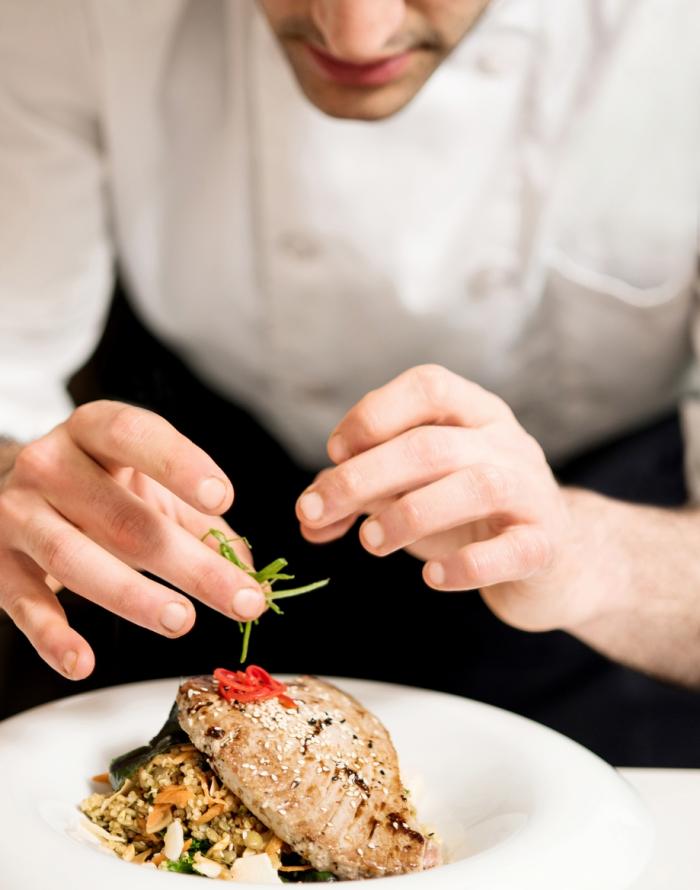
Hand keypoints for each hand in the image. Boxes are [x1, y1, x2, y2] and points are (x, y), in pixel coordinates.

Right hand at [0, 401, 265, 679]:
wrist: (10, 490)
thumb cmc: (98, 485)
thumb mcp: (147, 484)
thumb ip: (201, 520)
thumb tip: (252, 570)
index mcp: (94, 430)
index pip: (135, 434)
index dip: (180, 464)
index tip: (222, 499)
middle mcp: (51, 463)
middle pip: (123, 517)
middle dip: (190, 564)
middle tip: (243, 600)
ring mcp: (17, 512)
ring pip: (75, 558)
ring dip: (132, 596)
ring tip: (182, 621)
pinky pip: (24, 604)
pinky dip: (53, 637)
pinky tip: (83, 662)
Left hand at [296, 365, 598, 633]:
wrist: (551, 558)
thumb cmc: (469, 513)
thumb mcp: (413, 489)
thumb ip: (360, 494)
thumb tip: (308, 518)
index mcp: (474, 412)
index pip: (428, 386)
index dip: (374, 415)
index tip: (335, 453)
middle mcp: (507, 442)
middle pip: (432, 445)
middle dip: (363, 477)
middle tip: (315, 511)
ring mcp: (532, 491)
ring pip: (474, 486)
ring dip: (408, 515)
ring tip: (370, 542)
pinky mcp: (545, 544)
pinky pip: (512, 550)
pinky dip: (467, 565)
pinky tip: (433, 576)